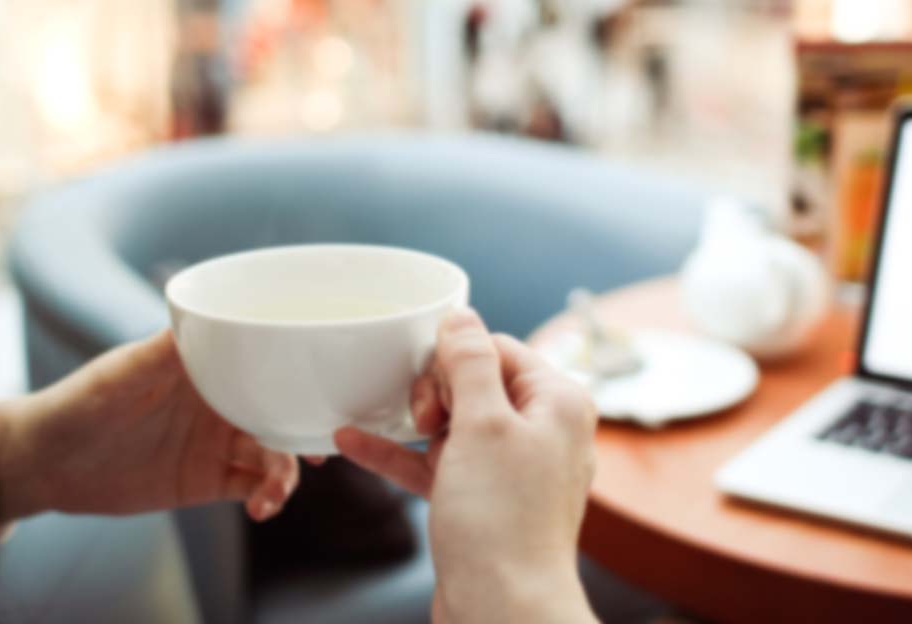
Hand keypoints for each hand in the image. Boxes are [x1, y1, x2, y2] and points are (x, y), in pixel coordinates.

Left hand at [0, 331, 302, 532]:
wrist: (44, 462)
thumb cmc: (81, 400)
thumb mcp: (126, 369)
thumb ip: (170, 347)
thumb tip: (210, 314)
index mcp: (211, 366)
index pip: (268, 364)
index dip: (300, 377)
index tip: (324, 390)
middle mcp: (222, 402)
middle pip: (282, 412)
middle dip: (306, 431)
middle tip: (325, 454)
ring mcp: (217, 442)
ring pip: (274, 454)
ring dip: (286, 473)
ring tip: (273, 494)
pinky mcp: (207, 481)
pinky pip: (251, 488)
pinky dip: (266, 498)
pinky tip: (262, 508)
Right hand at [336, 310, 598, 623]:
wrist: (503, 611)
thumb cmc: (503, 522)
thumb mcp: (483, 424)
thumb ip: (470, 363)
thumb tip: (461, 316)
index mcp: (558, 403)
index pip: (500, 348)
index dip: (457, 359)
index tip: (429, 383)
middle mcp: (542, 432)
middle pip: (476, 382)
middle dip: (436, 392)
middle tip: (422, 419)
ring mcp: (512, 470)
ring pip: (454, 423)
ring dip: (413, 422)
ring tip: (383, 420)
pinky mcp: (483, 503)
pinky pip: (439, 464)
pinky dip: (402, 455)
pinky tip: (352, 443)